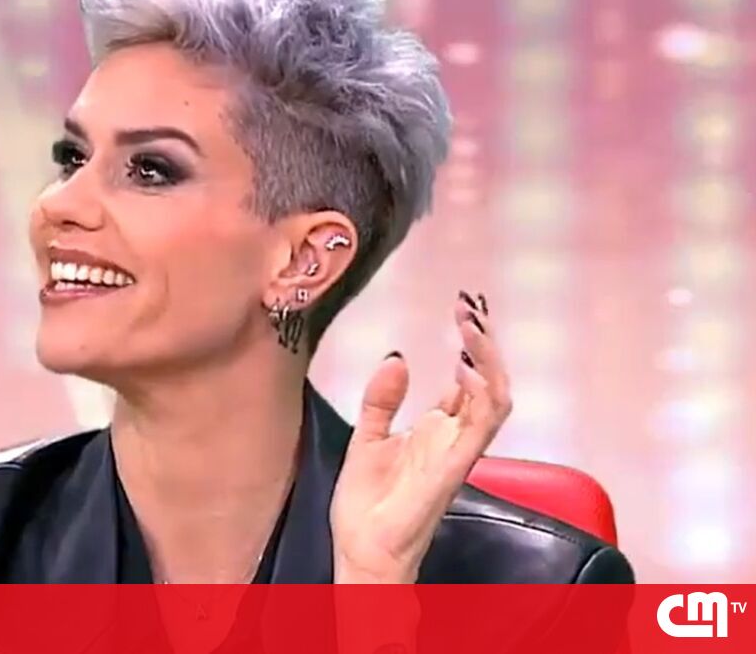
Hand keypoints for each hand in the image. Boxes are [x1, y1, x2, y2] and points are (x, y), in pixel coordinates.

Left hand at [330, 292, 511, 582]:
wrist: (362, 551)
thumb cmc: (367, 505)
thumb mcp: (366, 437)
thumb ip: (382, 400)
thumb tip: (397, 355)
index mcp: (436, 430)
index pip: (466, 379)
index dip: (471, 344)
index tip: (462, 308)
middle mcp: (454, 438)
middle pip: (487, 381)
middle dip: (485, 342)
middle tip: (471, 305)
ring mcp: (458, 452)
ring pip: (495, 398)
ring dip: (487, 359)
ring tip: (472, 324)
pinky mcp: (453, 468)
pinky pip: (481, 427)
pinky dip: (481, 394)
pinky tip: (465, 366)